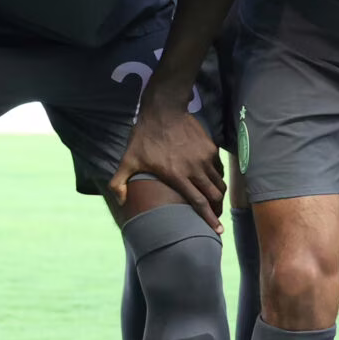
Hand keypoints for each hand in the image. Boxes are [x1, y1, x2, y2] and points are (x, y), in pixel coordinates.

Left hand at [112, 91, 223, 228]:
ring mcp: (205, 157)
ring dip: (218, 194)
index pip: (199, 202)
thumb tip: (120, 202)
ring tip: (214, 201)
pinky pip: (219, 168)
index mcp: (177, 175)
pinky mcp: (211, 148)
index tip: (217, 230)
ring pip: (219, 183)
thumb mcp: (128, 159)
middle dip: (217, 210)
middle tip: (216, 218)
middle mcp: (195, 169)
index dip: (209, 218)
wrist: (164, 109)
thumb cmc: (144, 137)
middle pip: (214, 196)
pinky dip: (217, 177)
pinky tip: (211, 181)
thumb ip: (119, 182)